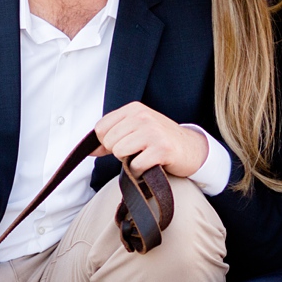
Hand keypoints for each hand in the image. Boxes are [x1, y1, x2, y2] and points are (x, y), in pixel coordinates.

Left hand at [94, 102, 208, 176]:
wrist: (192, 149)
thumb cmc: (160, 141)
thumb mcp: (136, 130)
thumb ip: (111, 138)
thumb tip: (89, 150)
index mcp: (134, 109)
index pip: (101, 128)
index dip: (107, 143)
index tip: (124, 144)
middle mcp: (143, 116)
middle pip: (109, 142)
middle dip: (120, 153)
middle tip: (138, 152)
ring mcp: (153, 132)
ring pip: (119, 153)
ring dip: (130, 162)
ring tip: (145, 157)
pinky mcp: (161, 149)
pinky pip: (134, 166)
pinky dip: (140, 172)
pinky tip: (151, 165)